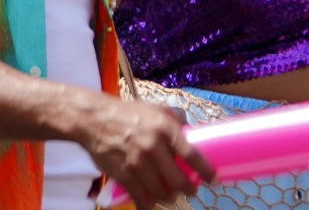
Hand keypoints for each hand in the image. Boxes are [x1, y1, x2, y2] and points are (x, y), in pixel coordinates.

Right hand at [75, 92, 214, 208]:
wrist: (95, 120)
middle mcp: (153, 147)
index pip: (191, 155)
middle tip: (191, 191)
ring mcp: (137, 163)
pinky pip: (141, 198)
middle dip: (188, 190)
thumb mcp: (154, 109)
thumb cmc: (127, 113)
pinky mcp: (123, 175)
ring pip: (161, 192)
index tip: (214, 180)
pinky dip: (149, 205)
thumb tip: (189, 129)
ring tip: (171, 196)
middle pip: (178, 180)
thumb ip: (173, 118)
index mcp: (164, 129)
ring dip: (169, 198)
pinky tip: (152, 204)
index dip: (205, 170)